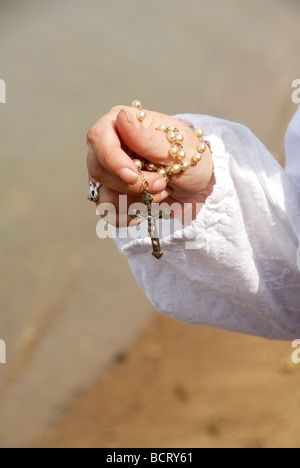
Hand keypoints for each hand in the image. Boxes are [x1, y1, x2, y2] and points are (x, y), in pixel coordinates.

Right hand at [87, 105, 213, 226]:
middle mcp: (108, 146)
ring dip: (136, 201)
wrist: (198, 184)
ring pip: (103, 195)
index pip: (98, 137)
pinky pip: (109, 213)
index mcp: (123, 123)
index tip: (133, 176)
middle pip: (99, 169)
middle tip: (161, 183)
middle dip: (132, 185)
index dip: (112, 159)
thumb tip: (122, 117)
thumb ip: (147, 138)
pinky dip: (132, 214)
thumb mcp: (177, 147)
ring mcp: (108, 172)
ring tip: (160, 191)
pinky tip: (148, 205)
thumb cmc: (190, 157)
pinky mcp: (112, 194)